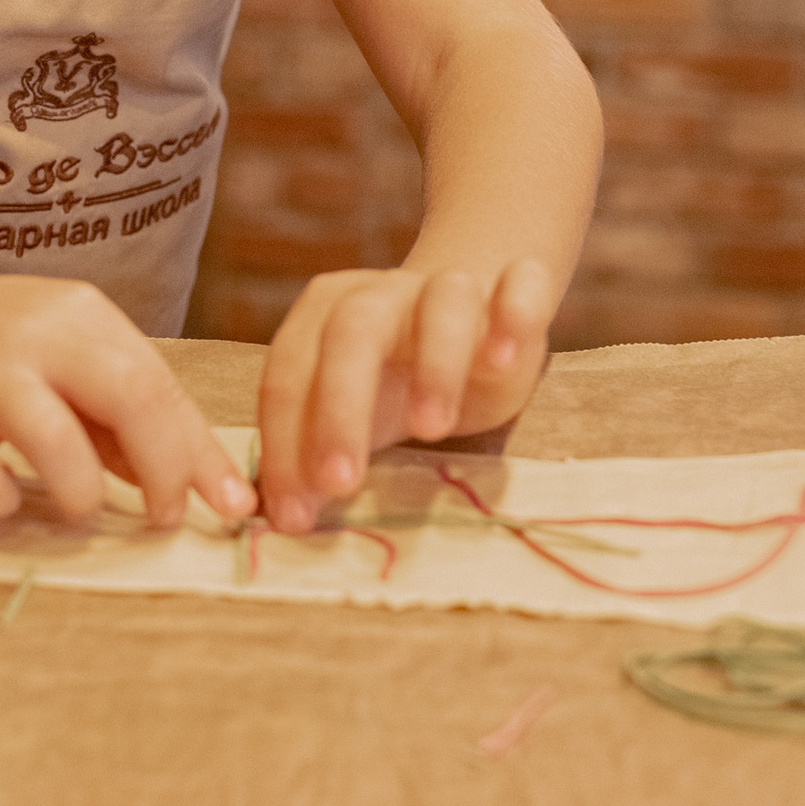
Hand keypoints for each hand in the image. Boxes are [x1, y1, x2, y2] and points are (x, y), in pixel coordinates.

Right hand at [0, 271, 254, 530]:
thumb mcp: (58, 360)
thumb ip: (117, 415)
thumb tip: (191, 479)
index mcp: (79, 315)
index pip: (160, 385)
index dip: (200, 454)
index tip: (232, 508)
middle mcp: (33, 331)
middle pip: (129, 398)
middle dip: (163, 472)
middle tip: (162, 519)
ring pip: (57, 441)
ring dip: (80, 496)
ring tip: (74, 508)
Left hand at [256, 258, 555, 533]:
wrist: (476, 312)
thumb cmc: (400, 377)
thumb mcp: (356, 414)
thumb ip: (317, 454)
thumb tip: (287, 519)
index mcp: (325, 316)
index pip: (290, 374)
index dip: (284, 445)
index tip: (293, 515)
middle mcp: (381, 294)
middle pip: (351, 333)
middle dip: (340, 410)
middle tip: (340, 484)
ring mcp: (448, 287)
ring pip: (439, 305)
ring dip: (434, 364)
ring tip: (432, 430)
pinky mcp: (514, 290)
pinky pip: (519, 286)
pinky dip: (513, 317)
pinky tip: (503, 360)